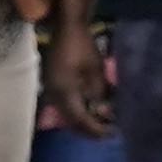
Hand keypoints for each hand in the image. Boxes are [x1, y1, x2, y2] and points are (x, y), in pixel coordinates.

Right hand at [44, 17, 116, 136]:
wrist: (66, 27)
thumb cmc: (83, 46)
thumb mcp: (95, 71)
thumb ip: (98, 94)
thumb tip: (103, 112)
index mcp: (64, 91)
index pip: (79, 119)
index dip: (94, 129)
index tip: (110, 134)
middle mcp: (54, 94)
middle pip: (70, 120)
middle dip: (88, 128)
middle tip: (106, 132)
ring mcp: (51, 89)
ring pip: (66, 114)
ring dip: (82, 121)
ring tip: (100, 122)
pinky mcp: (53, 84)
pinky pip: (64, 105)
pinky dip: (77, 111)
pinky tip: (89, 108)